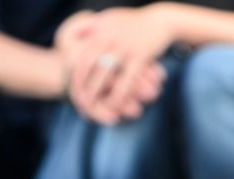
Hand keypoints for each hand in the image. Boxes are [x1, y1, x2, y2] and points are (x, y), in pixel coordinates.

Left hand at [65, 7, 173, 124]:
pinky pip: (127, 78)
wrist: (161, 21)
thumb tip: (76, 35)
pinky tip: (114, 104)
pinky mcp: (141, 54)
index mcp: (101, 26)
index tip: (71, 83)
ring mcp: (125, 44)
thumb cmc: (135, 24)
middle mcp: (110, 33)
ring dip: (96, 89)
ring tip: (90, 104)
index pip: (82, 49)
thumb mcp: (111, 20)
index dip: (75, 69)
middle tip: (77, 98)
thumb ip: (95, 28)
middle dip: (81, 81)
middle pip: (89, 61)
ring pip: (106, 71)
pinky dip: (119, 93)